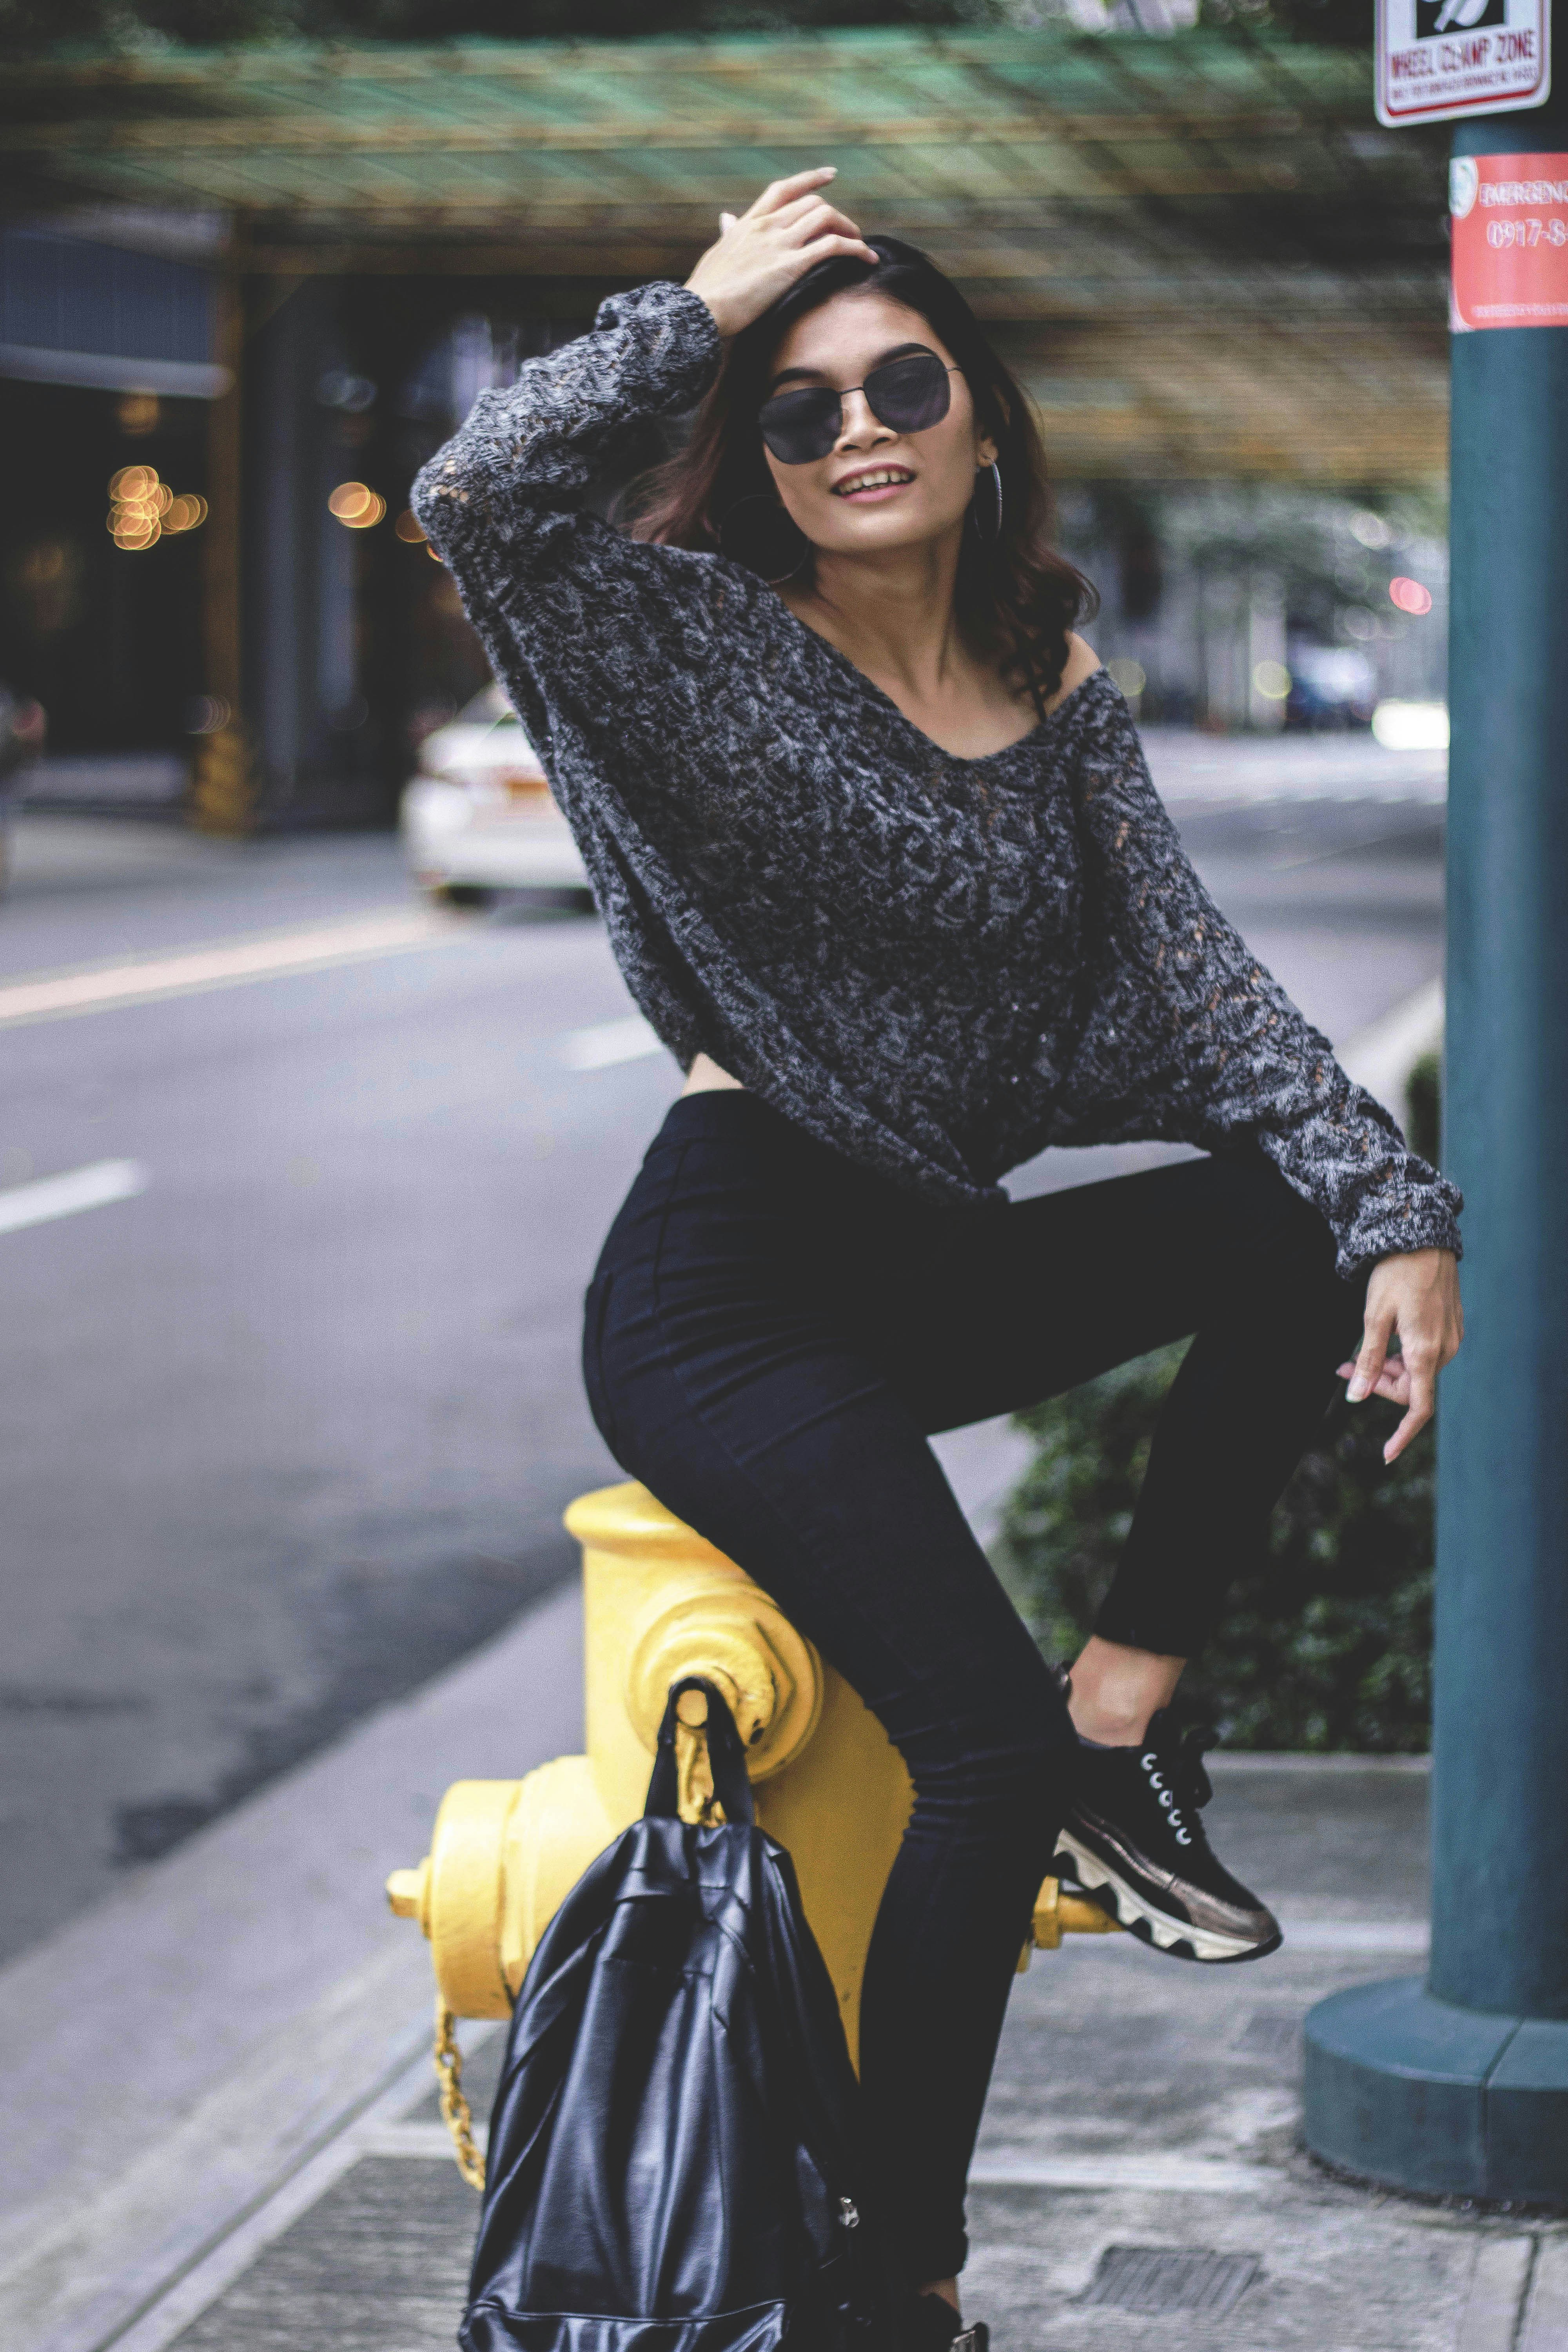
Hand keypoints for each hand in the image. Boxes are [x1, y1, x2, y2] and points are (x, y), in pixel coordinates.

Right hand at [685, 169, 876, 339]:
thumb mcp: (717, 254)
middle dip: (837, 216)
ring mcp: (779, 243)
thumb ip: (728, 235)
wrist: (701, 310)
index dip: (810, 179)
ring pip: (826, 217)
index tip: (830, 175)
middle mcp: (767, 226)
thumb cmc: (706, 291)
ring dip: (850, 229)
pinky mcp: (790, 265)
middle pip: (812, 203)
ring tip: (862, 247)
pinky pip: (832, 246)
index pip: (783, 190)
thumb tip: (726, 220)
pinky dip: (855, 249)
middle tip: (851, 233)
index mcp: (749, 223)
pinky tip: (866, 258)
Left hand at [1337, 1247, 1463, 1463]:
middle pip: (1411, 1388)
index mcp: (1425, 1351)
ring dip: (1386, 1369)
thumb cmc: (1396, 1273)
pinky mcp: (1448, 1326)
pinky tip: (1381, 1339)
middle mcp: (1443, 1349)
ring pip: (1415, 1371)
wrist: (1423, 1237)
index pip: (1419, 1407)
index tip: (1386, 1456)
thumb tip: (1356, 1397)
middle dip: (1378, 1385)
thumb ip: (1367, 1360)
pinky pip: (1423, 1353)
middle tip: (1344, 1370)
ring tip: (1355, 1355)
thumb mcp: (1373, 1316)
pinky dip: (1400, 1355)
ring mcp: (1449, 1338)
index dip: (1403, 1434)